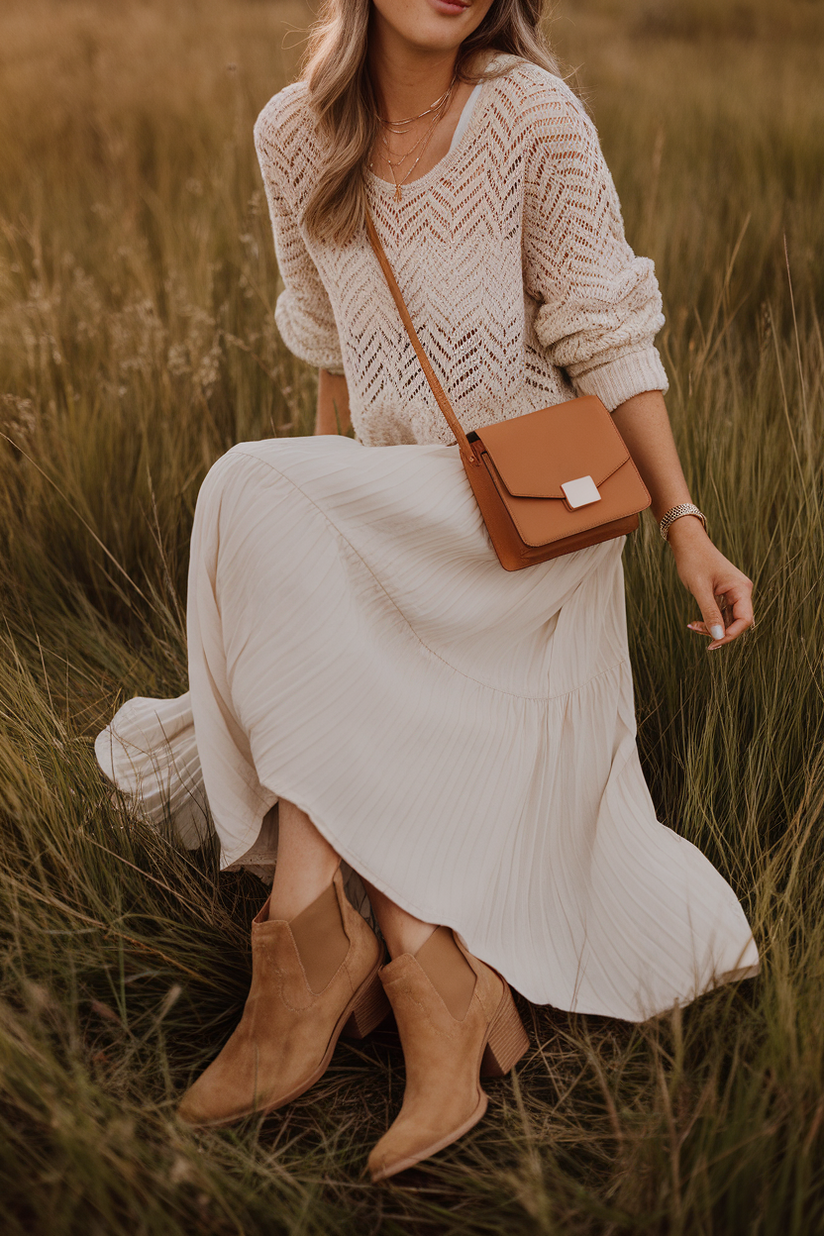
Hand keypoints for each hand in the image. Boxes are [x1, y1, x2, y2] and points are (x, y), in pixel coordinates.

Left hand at [666, 516, 753, 650]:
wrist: (687, 543)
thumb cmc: (694, 560)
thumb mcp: (700, 589)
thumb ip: (709, 613)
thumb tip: (718, 637)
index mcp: (741, 589)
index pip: (744, 620)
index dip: (730, 635)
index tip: (713, 643)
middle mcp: (741, 592)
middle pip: (737, 622)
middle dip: (718, 631)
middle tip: (696, 631)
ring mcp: (733, 593)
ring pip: (727, 620)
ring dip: (711, 627)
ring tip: (692, 625)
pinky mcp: (723, 595)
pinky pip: (720, 614)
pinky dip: (709, 620)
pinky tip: (694, 622)